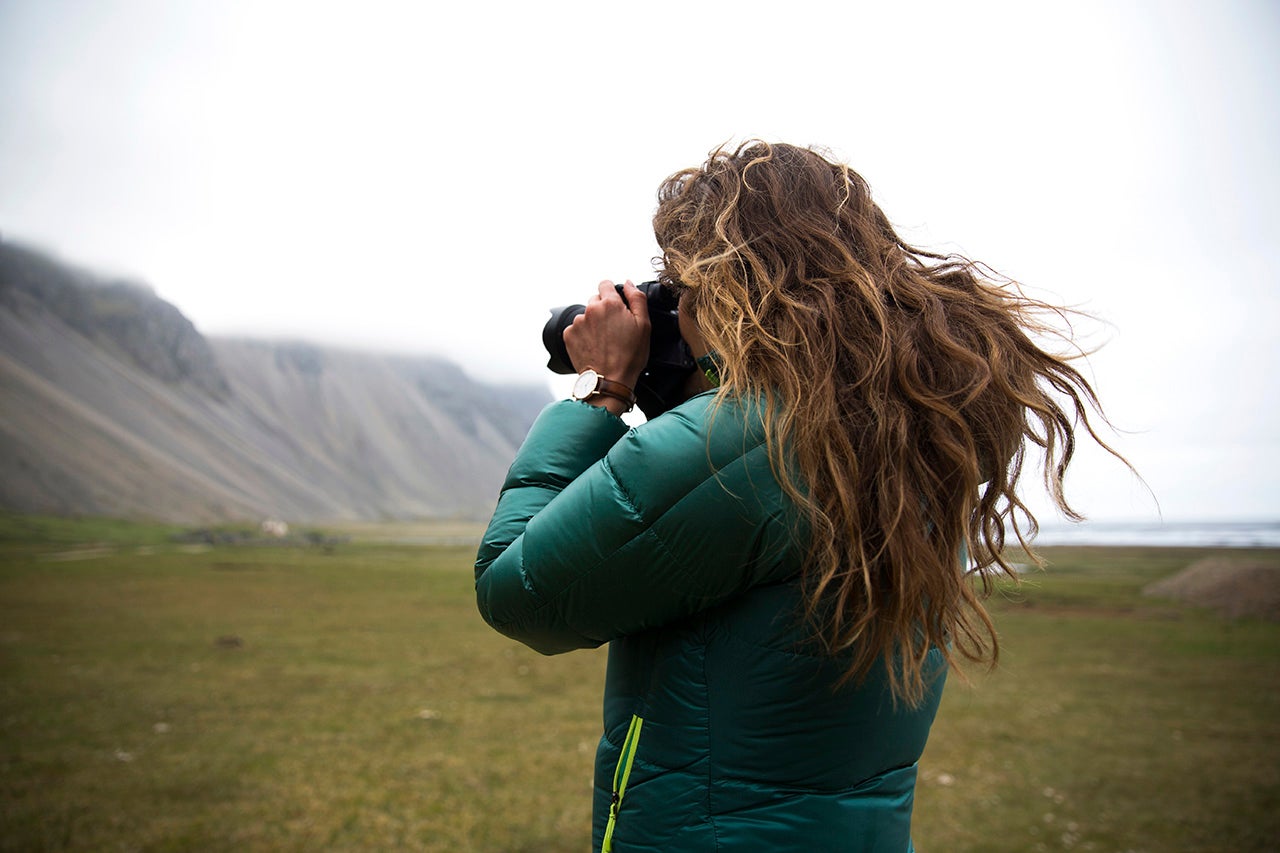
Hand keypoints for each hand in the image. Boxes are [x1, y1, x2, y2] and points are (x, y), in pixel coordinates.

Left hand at [564, 280, 650, 395]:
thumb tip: (629, 283)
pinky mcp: (568, 335)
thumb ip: (637, 298)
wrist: (609, 380)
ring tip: (604, 341)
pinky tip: (594, 346)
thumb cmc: (629, 356)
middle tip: (614, 329)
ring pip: (586, 315)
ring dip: (593, 323)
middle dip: (604, 310)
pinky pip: (576, 329)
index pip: (605, 284)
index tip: (617, 305)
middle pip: (595, 300)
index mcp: (610, 304)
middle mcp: (591, 309)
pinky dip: (583, 335)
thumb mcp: (644, 325)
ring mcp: (578, 322)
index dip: (612, 293)